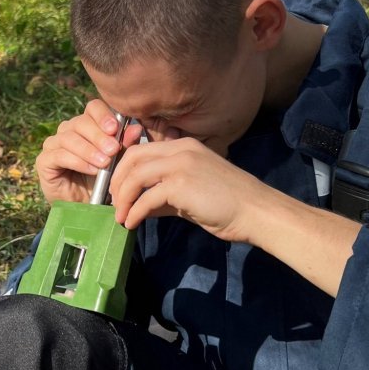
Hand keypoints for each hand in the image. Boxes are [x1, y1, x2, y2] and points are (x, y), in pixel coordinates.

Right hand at [35, 99, 142, 203]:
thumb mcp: (117, 162)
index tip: (114, 129)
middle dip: (99, 136)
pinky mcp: (44, 160)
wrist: (84, 207)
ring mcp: (53, 144)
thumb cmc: (101, 181)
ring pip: (69, 138)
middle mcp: (67, 130)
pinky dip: (78, 162)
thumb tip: (137, 129)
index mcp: (86, 124)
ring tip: (104, 163)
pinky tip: (92, 170)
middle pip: (81, 122)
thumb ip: (125, 145)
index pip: (93, 108)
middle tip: (113, 149)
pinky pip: (60, 155)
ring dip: (89, 150)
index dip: (103, 115)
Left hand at [108, 137, 260, 242]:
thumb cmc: (229, 204)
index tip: (117, 189)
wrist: (256, 211)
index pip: (141, 149)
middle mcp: (180, 149)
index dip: (123, 169)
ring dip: (122, 198)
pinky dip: (134, 211)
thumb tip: (138, 207)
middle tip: (113, 202)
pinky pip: (146, 197)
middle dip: (117, 182)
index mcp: (184, 146)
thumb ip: (164, 195)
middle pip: (132, 158)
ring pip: (135, 176)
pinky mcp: (181, 185)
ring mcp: (181, 165)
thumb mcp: (191, 194)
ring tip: (120, 216)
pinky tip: (131, 223)